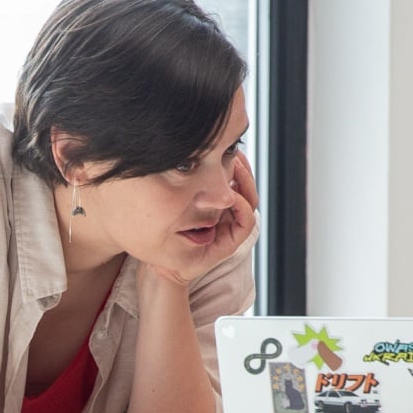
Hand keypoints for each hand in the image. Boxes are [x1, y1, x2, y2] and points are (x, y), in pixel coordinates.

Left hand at [147, 150, 260, 287]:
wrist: (162, 264)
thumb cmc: (163, 231)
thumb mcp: (169, 198)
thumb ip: (179, 179)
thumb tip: (183, 151)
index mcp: (216, 201)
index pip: (236, 177)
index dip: (237, 162)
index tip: (230, 149)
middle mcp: (227, 212)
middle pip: (246, 185)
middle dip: (243, 168)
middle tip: (236, 154)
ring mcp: (231, 225)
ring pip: (250, 199)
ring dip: (246, 183)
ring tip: (236, 167)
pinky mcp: (232, 241)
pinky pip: (247, 221)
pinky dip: (243, 207)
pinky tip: (232, 196)